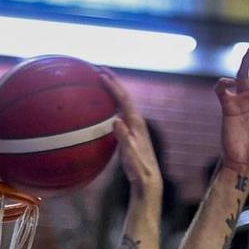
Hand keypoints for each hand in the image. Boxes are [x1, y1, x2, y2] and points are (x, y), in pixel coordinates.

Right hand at [100, 69, 162, 201]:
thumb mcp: (131, 156)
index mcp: (136, 124)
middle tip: (100, 69)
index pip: (124, 99)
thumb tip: (116, 121)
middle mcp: (136, 122)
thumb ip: (124, 139)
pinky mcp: (130, 133)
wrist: (148, 180)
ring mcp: (134, 127)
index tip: (102, 74)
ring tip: (101, 82)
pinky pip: (119, 113)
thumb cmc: (139, 170)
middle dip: (113, 82)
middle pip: (124, 97)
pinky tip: (102, 108)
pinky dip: (111, 105)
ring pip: (122, 104)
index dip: (113, 86)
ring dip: (113, 92)